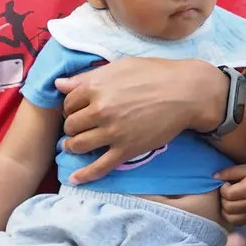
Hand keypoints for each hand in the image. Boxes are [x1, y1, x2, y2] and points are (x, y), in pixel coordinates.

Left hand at [57, 58, 226, 183]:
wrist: (186, 92)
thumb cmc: (156, 74)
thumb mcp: (120, 67)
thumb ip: (87, 77)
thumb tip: (58, 84)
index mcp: (97, 88)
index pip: (68, 103)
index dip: (71, 107)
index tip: (78, 109)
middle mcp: (101, 111)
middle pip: (71, 125)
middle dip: (72, 126)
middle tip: (80, 126)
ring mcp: (113, 132)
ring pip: (79, 145)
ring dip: (73, 146)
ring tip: (74, 145)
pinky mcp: (127, 150)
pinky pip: (100, 167)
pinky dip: (85, 175)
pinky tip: (75, 179)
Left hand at [216, 158, 245, 226]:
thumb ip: (229, 172)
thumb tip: (214, 177)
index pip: (228, 194)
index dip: (223, 188)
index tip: (227, 183)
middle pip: (228, 207)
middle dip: (223, 198)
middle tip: (227, 191)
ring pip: (230, 218)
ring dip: (225, 209)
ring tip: (229, 200)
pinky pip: (238, 223)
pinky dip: (231, 217)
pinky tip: (232, 209)